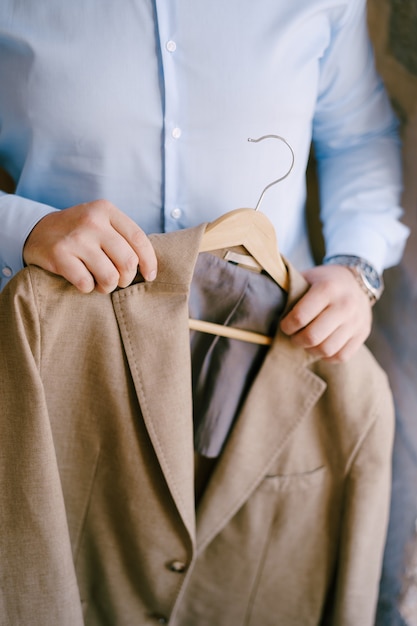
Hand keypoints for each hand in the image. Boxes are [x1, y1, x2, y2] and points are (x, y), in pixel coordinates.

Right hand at [23, 199, 157, 293]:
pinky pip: (87, 284)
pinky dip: (88, 288)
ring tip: (102, 284)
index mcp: (106, 210)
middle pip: (127, 261)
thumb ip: (123, 236)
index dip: (149, 262)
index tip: (149, 276)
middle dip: (127, 278)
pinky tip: (83, 280)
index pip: (139, 239)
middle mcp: (92, 221)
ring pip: (110, 277)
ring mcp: (75, 238)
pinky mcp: (59, 256)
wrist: (36, 231)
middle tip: (119, 281)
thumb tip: (150, 265)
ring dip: (108, 287)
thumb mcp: (101, 222)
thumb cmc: (79, 232)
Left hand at [279, 264, 372, 362]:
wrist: (358, 280)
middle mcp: (344, 305)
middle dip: (297, 340)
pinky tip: (320, 346)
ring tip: (306, 342)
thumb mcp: (308, 277)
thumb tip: (267, 305)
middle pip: (313, 337)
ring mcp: (356, 321)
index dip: (287, 326)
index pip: (300, 317)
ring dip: (310, 350)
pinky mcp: (363, 333)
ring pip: (327, 349)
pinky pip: (341, 356)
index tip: (285, 325)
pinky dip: (327, 356)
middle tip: (294, 336)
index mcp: (327, 288)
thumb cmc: (324, 281)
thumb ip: (291, 290)